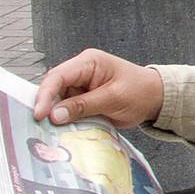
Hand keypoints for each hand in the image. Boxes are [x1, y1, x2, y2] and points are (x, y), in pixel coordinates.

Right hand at [32, 50, 164, 127]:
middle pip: (53, 88)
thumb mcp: (113, 99)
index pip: (58, 76)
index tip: (39, 114)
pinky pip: (67, 109)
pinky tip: (60, 130)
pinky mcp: (82, 98)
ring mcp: (80, 85)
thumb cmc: (140, 92)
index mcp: (88, 62)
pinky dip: (64, 119)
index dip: (45, 95)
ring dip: (54, 115)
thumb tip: (54, 115)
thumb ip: (83, 106)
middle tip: (38, 125)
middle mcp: (80, 71)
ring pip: (58, 100)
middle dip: (46, 106)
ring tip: (47, 131)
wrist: (156, 98)